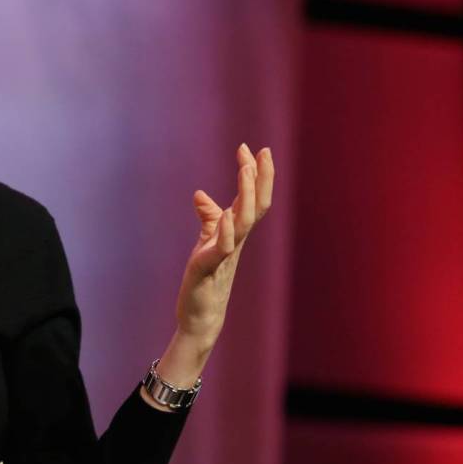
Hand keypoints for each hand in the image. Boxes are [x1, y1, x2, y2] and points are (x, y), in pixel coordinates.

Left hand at [174, 143, 274, 343]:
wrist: (200, 315)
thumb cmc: (206, 279)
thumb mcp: (207, 242)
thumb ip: (208, 218)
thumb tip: (200, 194)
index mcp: (238, 233)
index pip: (251, 199)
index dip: (253, 174)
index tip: (248, 147)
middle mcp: (238, 241)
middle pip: (257, 205)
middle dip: (261, 177)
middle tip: (262, 151)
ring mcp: (226, 254)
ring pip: (244, 221)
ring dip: (246, 194)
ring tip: (245, 169)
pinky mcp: (210, 268)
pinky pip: (223, 247)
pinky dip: (226, 229)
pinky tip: (226, 213)